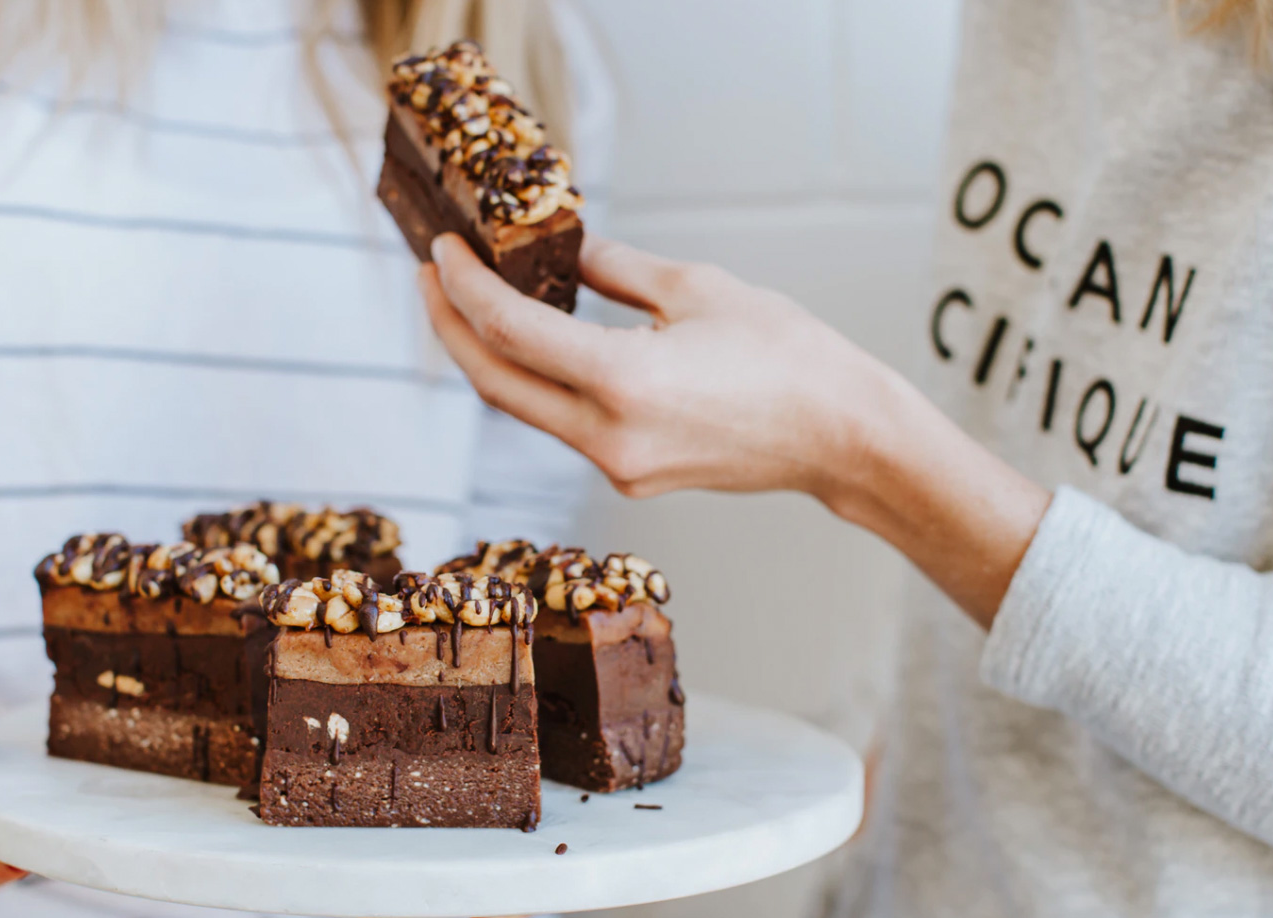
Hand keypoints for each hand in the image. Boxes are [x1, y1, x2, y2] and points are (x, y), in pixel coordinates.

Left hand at [419, 233, 1050, 625]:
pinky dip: (538, 380)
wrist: (841, 437)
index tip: (441, 251)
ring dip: (490, 356)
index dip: (462, 287)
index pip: (509, 332)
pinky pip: (563, 423)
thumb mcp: (696, 289)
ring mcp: (618, 465)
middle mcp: (610, 435)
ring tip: (472, 302)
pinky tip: (535, 343)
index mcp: (625, 381)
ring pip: (525, 407)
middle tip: (431, 277)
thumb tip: (560, 251)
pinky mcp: (631, 475)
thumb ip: (614, 269)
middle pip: (496, 383)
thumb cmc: (787, 356)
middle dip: (452, 328)